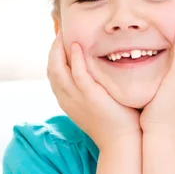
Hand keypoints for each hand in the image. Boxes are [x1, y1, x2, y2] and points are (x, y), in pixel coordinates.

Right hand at [47, 32, 140, 150]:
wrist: (123, 142)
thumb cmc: (115, 122)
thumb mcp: (97, 103)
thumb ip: (93, 87)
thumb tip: (98, 69)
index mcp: (67, 100)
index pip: (53, 73)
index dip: (54, 55)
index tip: (60, 40)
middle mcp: (67, 99)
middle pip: (51, 68)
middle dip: (54, 48)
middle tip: (61, 31)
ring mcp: (77, 99)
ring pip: (58, 69)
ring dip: (60, 49)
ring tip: (65, 34)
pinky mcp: (90, 97)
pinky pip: (77, 74)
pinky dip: (75, 58)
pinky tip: (78, 45)